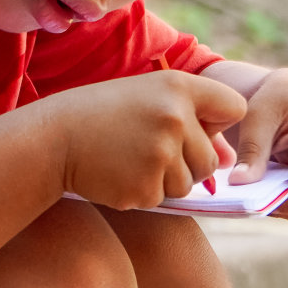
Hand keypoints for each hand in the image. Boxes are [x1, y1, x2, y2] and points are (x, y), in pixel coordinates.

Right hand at [41, 71, 247, 210]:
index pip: (234, 108)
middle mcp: (175, 118)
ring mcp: (161, 155)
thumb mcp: (146, 99)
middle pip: (210, 159)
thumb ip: (191, 120)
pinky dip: (140, 192)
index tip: (191, 124)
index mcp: (178, 87)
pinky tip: (115, 173)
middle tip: (144, 149)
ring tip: (126, 159)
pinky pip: (160, 199)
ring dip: (162, 180)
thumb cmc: (100, 115)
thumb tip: (228, 160)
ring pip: (186, 184)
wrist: (52, 138)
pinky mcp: (146, 187)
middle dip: (185, 162)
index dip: (217, 122)